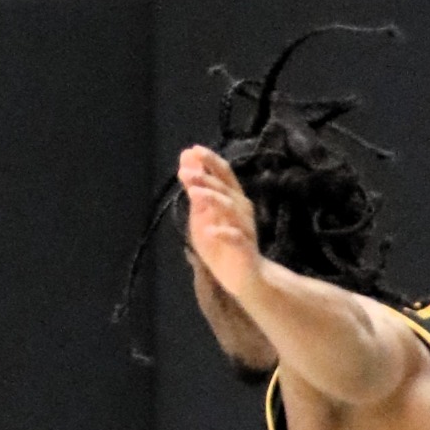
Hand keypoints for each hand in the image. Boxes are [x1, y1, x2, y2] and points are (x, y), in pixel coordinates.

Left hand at [178, 146, 261, 298]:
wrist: (245, 279)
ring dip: (212, 199)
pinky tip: (210, 231)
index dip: (209, 161)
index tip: (192, 150)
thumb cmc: (222, 246)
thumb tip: (184, 166)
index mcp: (232, 198)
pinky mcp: (245, 249)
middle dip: (205, 178)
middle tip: (186, 171)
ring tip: (194, 194)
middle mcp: (241, 208)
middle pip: (225, 188)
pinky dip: (223, 233)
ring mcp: (244, 228)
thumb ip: (196, 194)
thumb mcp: (203, 218)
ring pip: (230, 208)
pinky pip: (235, 238)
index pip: (223, 174)